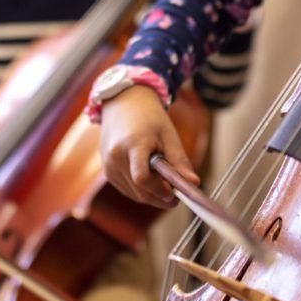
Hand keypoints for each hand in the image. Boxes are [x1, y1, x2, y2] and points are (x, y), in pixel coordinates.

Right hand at [98, 85, 189, 208]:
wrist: (123, 103)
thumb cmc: (149, 117)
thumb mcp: (168, 135)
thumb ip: (179, 161)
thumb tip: (193, 183)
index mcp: (132, 144)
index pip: (142, 178)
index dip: (160, 190)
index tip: (174, 193)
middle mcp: (115, 157)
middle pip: (139, 191)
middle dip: (160, 197)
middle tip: (176, 193)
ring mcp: (108, 166)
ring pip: (134, 194)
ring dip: (152, 195)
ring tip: (164, 182)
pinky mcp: (107, 172)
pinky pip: (127, 190)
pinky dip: (141, 191)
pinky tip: (151, 179)